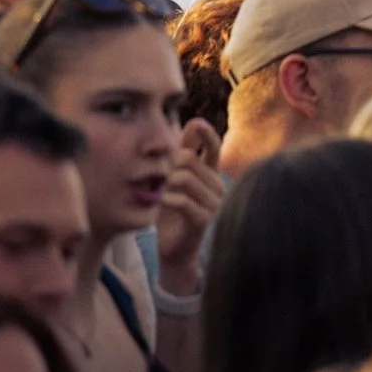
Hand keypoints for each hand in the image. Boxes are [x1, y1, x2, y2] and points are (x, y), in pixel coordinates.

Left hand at [156, 120, 224, 293]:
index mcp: (211, 173)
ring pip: (186, 178)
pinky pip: (184, 201)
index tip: (195, 123)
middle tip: (154, 172)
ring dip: (165, 181)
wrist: (173, 249)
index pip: (213, 147)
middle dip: (169, 162)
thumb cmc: (171, 212)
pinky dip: (167, 199)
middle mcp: (217, 185)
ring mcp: (214, 202)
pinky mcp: (205, 219)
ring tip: (154, 188)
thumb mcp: (173, 181)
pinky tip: (159, 200)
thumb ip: (179, 157)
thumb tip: (180, 124)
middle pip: (191, 160)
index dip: (206, 134)